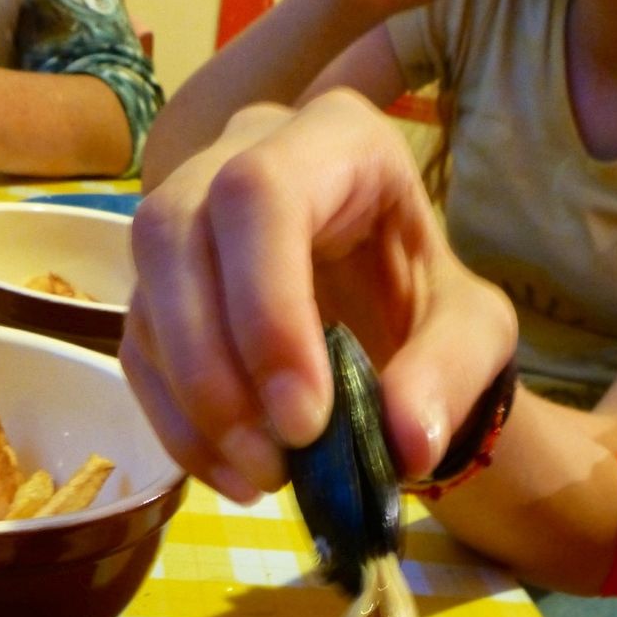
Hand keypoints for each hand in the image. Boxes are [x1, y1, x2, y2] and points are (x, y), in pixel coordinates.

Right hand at [122, 91, 515, 501]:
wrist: (402, 333)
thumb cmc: (435, 307)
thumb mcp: (477, 335)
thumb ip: (452, 374)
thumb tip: (407, 439)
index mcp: (337, 140)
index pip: (259, 193)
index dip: (264, 308)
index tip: (305, 418)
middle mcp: (243, 155)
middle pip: (173, 229)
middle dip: (214, 364)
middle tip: (277, 459)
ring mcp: (191, 218)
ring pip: (146, 292)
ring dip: (195, 403)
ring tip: (265, 476)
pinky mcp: (163, 288)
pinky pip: (140, 349)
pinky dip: (180, 425)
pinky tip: (234, 474)